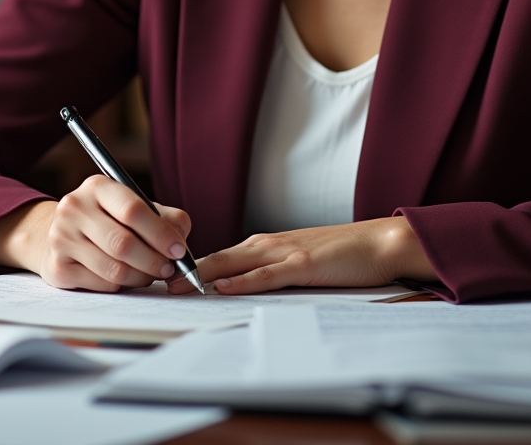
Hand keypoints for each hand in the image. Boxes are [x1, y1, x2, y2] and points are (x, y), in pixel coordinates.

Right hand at [0, 175, 192, 292]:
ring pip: (114, 269)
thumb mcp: (134, 207)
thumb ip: (165, 218)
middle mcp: (74, 208)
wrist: (60, 232)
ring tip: (150, 273)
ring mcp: (61, 238)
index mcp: (98, 186)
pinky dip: (122, 285)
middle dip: (154, 261)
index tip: (179, 250)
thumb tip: (181, 241)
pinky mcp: (57, 267)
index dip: (161, 233)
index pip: (133, 209)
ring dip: (141, 277)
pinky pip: (102, 284)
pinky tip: (126, 277)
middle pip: (123, 243)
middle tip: (169, 269)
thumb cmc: (108, 219)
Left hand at [168, 216, 434, 294]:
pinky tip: (224, 287)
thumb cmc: (338, 255)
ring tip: (175, 285)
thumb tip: (236, 288)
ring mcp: (284, 252)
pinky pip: (267, 274)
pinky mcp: (303, 263)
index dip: (188, 268)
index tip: (161, 277)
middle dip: (184, 271)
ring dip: (204, 275)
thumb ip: (267, 271)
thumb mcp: (295, 262)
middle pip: (217, 258)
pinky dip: (243, 281)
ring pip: (235, 263)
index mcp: (263, 245)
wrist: (376, 242)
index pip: (217, 258)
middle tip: (154, 281)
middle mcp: (267, 244)